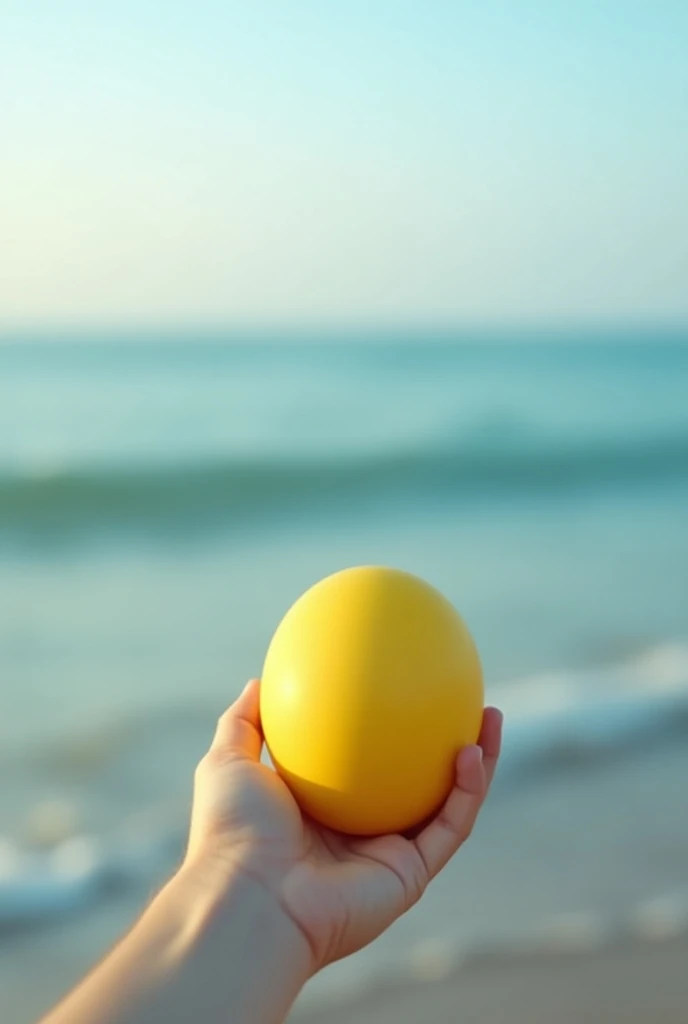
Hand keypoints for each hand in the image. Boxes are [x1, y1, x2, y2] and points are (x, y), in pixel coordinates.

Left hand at [186, 680, 501, 972]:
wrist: (248, 898)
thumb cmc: (232, 831)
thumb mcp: (229, 760)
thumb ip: (244, 721)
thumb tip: (259, 679)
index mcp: (325, 806)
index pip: (367, 762)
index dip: (390, 728)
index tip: (405, 686)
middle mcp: (361, 830)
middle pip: (417, 780)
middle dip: (445, 742)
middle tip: (464, 699)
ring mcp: (389, 854)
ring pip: (447, 802)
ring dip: (477, 762)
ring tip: (490, 717)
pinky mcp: (410, 875)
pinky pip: (450, 826)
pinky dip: (468, 791)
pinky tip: (472, 751)